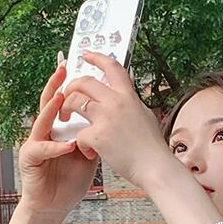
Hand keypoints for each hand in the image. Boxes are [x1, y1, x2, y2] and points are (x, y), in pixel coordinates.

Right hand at [16, 61, 99, 220]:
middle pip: (49, 102)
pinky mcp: (29, 158)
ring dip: (51, 109)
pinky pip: (43, 148)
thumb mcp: (88, 154)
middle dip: (56, 85)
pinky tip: (69, 145)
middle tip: (64, 68)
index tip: (80, 67)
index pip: (65, 101)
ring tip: (61, 99)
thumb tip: (109, 119)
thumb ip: (94, 136)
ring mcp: (35, 142)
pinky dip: (56, 147)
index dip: (72, 85)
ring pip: (42, 120)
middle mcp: (45, 130)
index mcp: (60, 128)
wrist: (54, 205)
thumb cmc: (70, 181)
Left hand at [58, 51, 172, 189]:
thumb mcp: (145, 116)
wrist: (156, 168)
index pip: (111, 67)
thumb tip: (129, 96)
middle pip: (84, 82)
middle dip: (71, 87)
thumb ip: (132, 104)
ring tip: (67, 120)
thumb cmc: (152, 149)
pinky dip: (81, 145)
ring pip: (74, 102)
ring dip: (66, 110)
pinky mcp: (98, 136)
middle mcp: (116, 102)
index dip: (96, 58)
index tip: (86, 55)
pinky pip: (79, 134)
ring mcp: (106, 118)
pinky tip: (89, 153)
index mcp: (128, 96)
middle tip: (67, 96)